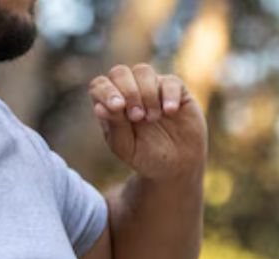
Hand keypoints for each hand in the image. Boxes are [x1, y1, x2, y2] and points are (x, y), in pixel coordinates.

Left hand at [88, 64, 206, 180]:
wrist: (178, 166)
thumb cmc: (147, 156)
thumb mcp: (126, 147)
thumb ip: (114, 126)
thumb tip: (100, 107)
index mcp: (112, 104)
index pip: (100, 85)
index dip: (106, 91)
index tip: (117, 107)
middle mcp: (131, 91)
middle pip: (120, 72)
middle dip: (128, 92)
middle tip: (137, 117)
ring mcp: (154, 88)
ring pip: (143, 71)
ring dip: (147, 94)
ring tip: (153, 118)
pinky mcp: (177, 91)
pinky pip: (171, 81)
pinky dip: (169, 95)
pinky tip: (170, 112)